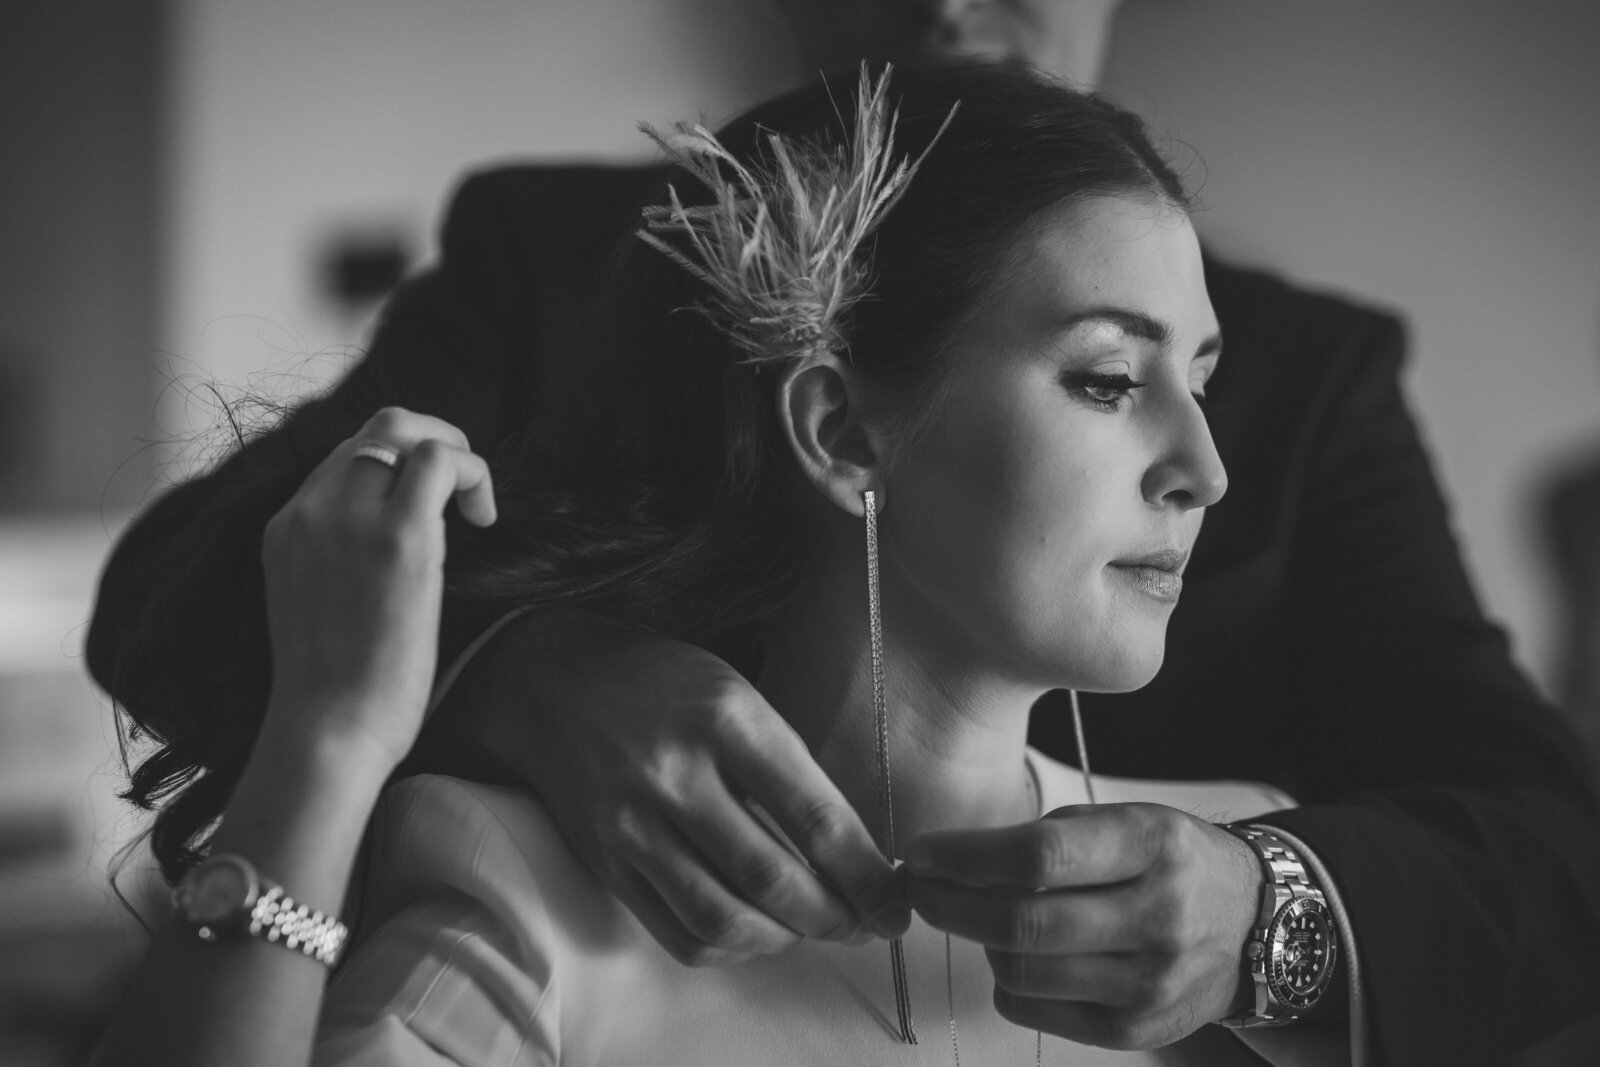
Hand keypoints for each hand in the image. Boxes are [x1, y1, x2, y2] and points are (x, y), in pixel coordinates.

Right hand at [261, 407, 495, 769]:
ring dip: (454, 451)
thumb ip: (339, 563)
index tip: (427, 508)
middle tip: (461, 486)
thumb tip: (391, 553)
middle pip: (375, 429)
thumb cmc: (334, 691)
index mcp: (285, 527)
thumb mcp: (317, 605)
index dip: (397, 467)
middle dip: (429, 440)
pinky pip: (439, 461)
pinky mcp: (398, 539)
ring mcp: (349, 519)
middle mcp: (309, 511)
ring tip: (474, 502)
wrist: (325, 732)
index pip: (345, 457)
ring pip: (404, 429)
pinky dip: (472, 473)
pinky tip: (483, 518)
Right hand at [453, 614, 909, 965]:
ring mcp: (633, 824)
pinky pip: (677, 932)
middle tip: (864, 926)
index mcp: (726, 719)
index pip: (813, 816)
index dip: (865, 874)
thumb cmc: (662, 683)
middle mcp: (677, 774)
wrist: (552, 683)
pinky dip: (728, 946)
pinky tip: (752, 931)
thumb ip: (786, 766)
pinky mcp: (606, 862)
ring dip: (783, 939)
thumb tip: (853, 847)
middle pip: (772, 878)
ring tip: (809, 929)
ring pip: (724, 918)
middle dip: (835, 917)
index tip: (895, 902)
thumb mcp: (736, 692)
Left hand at [906, 803, 1260, 1048]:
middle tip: (918, 886)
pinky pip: (1035, 1010)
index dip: (966, 857)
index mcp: (1152, 846)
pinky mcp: (1135, 1030)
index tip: (922, 853)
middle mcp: (1159, 916)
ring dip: (977, 942)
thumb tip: (955, 861)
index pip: (1039, 856)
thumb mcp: (1128, 821)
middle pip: (1023, 922)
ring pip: (1022, 972)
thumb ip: (1051, 838)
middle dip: (950, 904)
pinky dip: (1007, 981)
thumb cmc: (1170, 862)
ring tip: (971, 915)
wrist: (1252, 924)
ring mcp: (1150, 982)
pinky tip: (1014, 954)